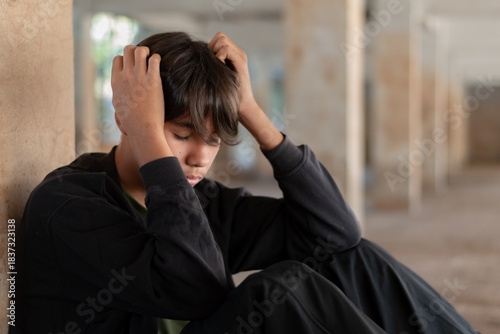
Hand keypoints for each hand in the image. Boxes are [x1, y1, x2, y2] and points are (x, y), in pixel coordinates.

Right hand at [111, 45, 171, 165]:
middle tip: (144, 59)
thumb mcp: (118, 104)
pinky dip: (156, 58)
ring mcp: (139, 77)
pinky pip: (154, 59)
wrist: (143, 129)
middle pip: (128, 50)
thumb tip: (119, 84)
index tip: (133, 65)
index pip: (117, 59)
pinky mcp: (153, 80)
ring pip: (140, 50)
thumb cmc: (132, 121)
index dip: (126, 60)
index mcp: (115, 81)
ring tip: (151, 59)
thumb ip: (118, 90)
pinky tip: (158, 65)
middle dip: (136, 51)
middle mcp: (125, 76)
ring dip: (146, 52)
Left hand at [208, 32, 282, 150]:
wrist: (242, 106)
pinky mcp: (241, 62)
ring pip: (222, 40)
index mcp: (233, 55)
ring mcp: (241, 56)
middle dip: (212, 47)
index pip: (219, 38)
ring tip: (218, 67)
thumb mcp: (217, 77)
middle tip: (214, 64)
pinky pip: (226, 49)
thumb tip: (196, 56)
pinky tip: (221, 68)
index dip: (211, 46)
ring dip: (216, 52)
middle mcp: (238, 53)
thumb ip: (212, 64)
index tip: (211, 63)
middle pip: (220, 36)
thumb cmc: (226, 96)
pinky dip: (219, 57)